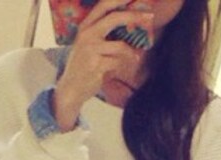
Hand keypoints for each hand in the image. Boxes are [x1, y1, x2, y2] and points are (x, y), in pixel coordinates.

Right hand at [54, 1, 152, 129]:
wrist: (70, 89)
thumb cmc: (84, 65)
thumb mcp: (88, 44)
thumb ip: (103, 31)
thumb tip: (131, 22)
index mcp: (85, 26)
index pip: (103, 5)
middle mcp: (87, 35)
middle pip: (115, 18)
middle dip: (134, 15)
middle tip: (149, 17)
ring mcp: (91, 50)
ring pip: (120, 45)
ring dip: (131, 52)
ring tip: (135, 57)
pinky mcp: (96, 65)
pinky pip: (118, 61)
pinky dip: (125, 64)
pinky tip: (126, 66)